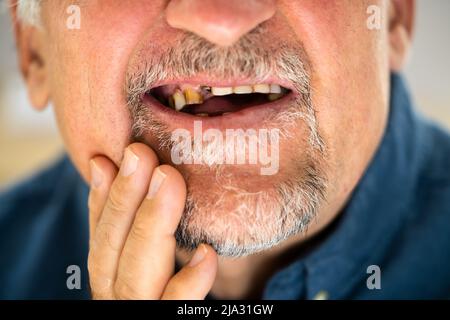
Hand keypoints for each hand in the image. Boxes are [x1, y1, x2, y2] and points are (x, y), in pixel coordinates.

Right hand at [87, 143, 217, 298]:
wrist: (185, 311)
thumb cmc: (174, 289)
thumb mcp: (153, 258)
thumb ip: (141, 228)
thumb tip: (119, 167)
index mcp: (114, 280)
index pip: (101, 241)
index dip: (100, 201)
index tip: (106, 160)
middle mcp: (120, 300)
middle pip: (110, 255)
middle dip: (124, 202)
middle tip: (140, 155)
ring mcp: (144, 315)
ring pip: (133, 279)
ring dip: (149, 226)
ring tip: (168, 180)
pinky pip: (175, 310)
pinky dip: (188, 284)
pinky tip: (206, 255)